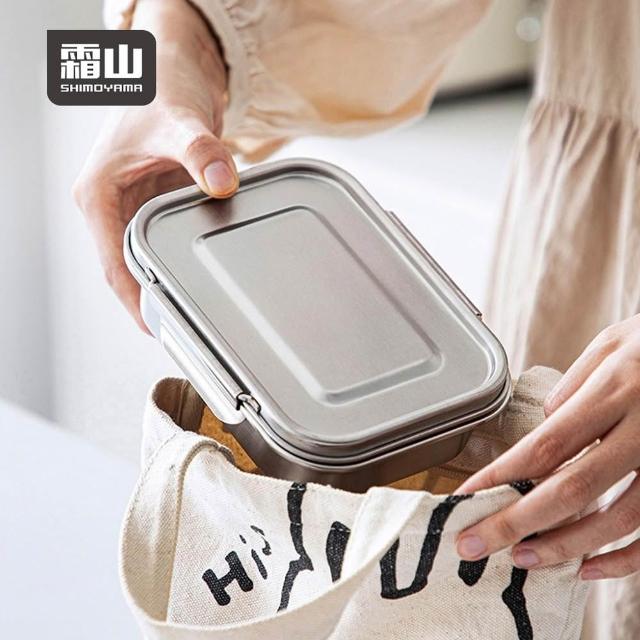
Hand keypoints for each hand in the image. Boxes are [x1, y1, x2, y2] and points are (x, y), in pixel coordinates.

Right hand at [73, 0, 237, 330]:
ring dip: (169, 280)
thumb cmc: (159, 87)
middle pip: (129, 266)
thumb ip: (201, 151)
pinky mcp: (158, 202)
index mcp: (99, 195)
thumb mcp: (178, 120)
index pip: (112, 262)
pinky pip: (169, 239)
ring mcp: (136, 206)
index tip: (155, 327)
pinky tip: (206, 273)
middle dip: (153, 298)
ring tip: (199, 311)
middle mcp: (113, 206)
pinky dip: (184, 256)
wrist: (174, 68)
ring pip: (149, 256)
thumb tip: (222, 181)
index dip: (134, 299)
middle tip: (186, 328)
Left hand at [455, 314, 639, 579]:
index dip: (502, 476)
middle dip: (516, 522)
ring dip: (564, 545)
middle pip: (571, 488)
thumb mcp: (613, 344)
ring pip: (618, 518)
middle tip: (473, 544)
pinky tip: (587, 567)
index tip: (465, 497)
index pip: (547, 443)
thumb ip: (575, 384)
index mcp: (615, 389)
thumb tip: (544, 425)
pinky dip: (624, 558)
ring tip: (521, 559)